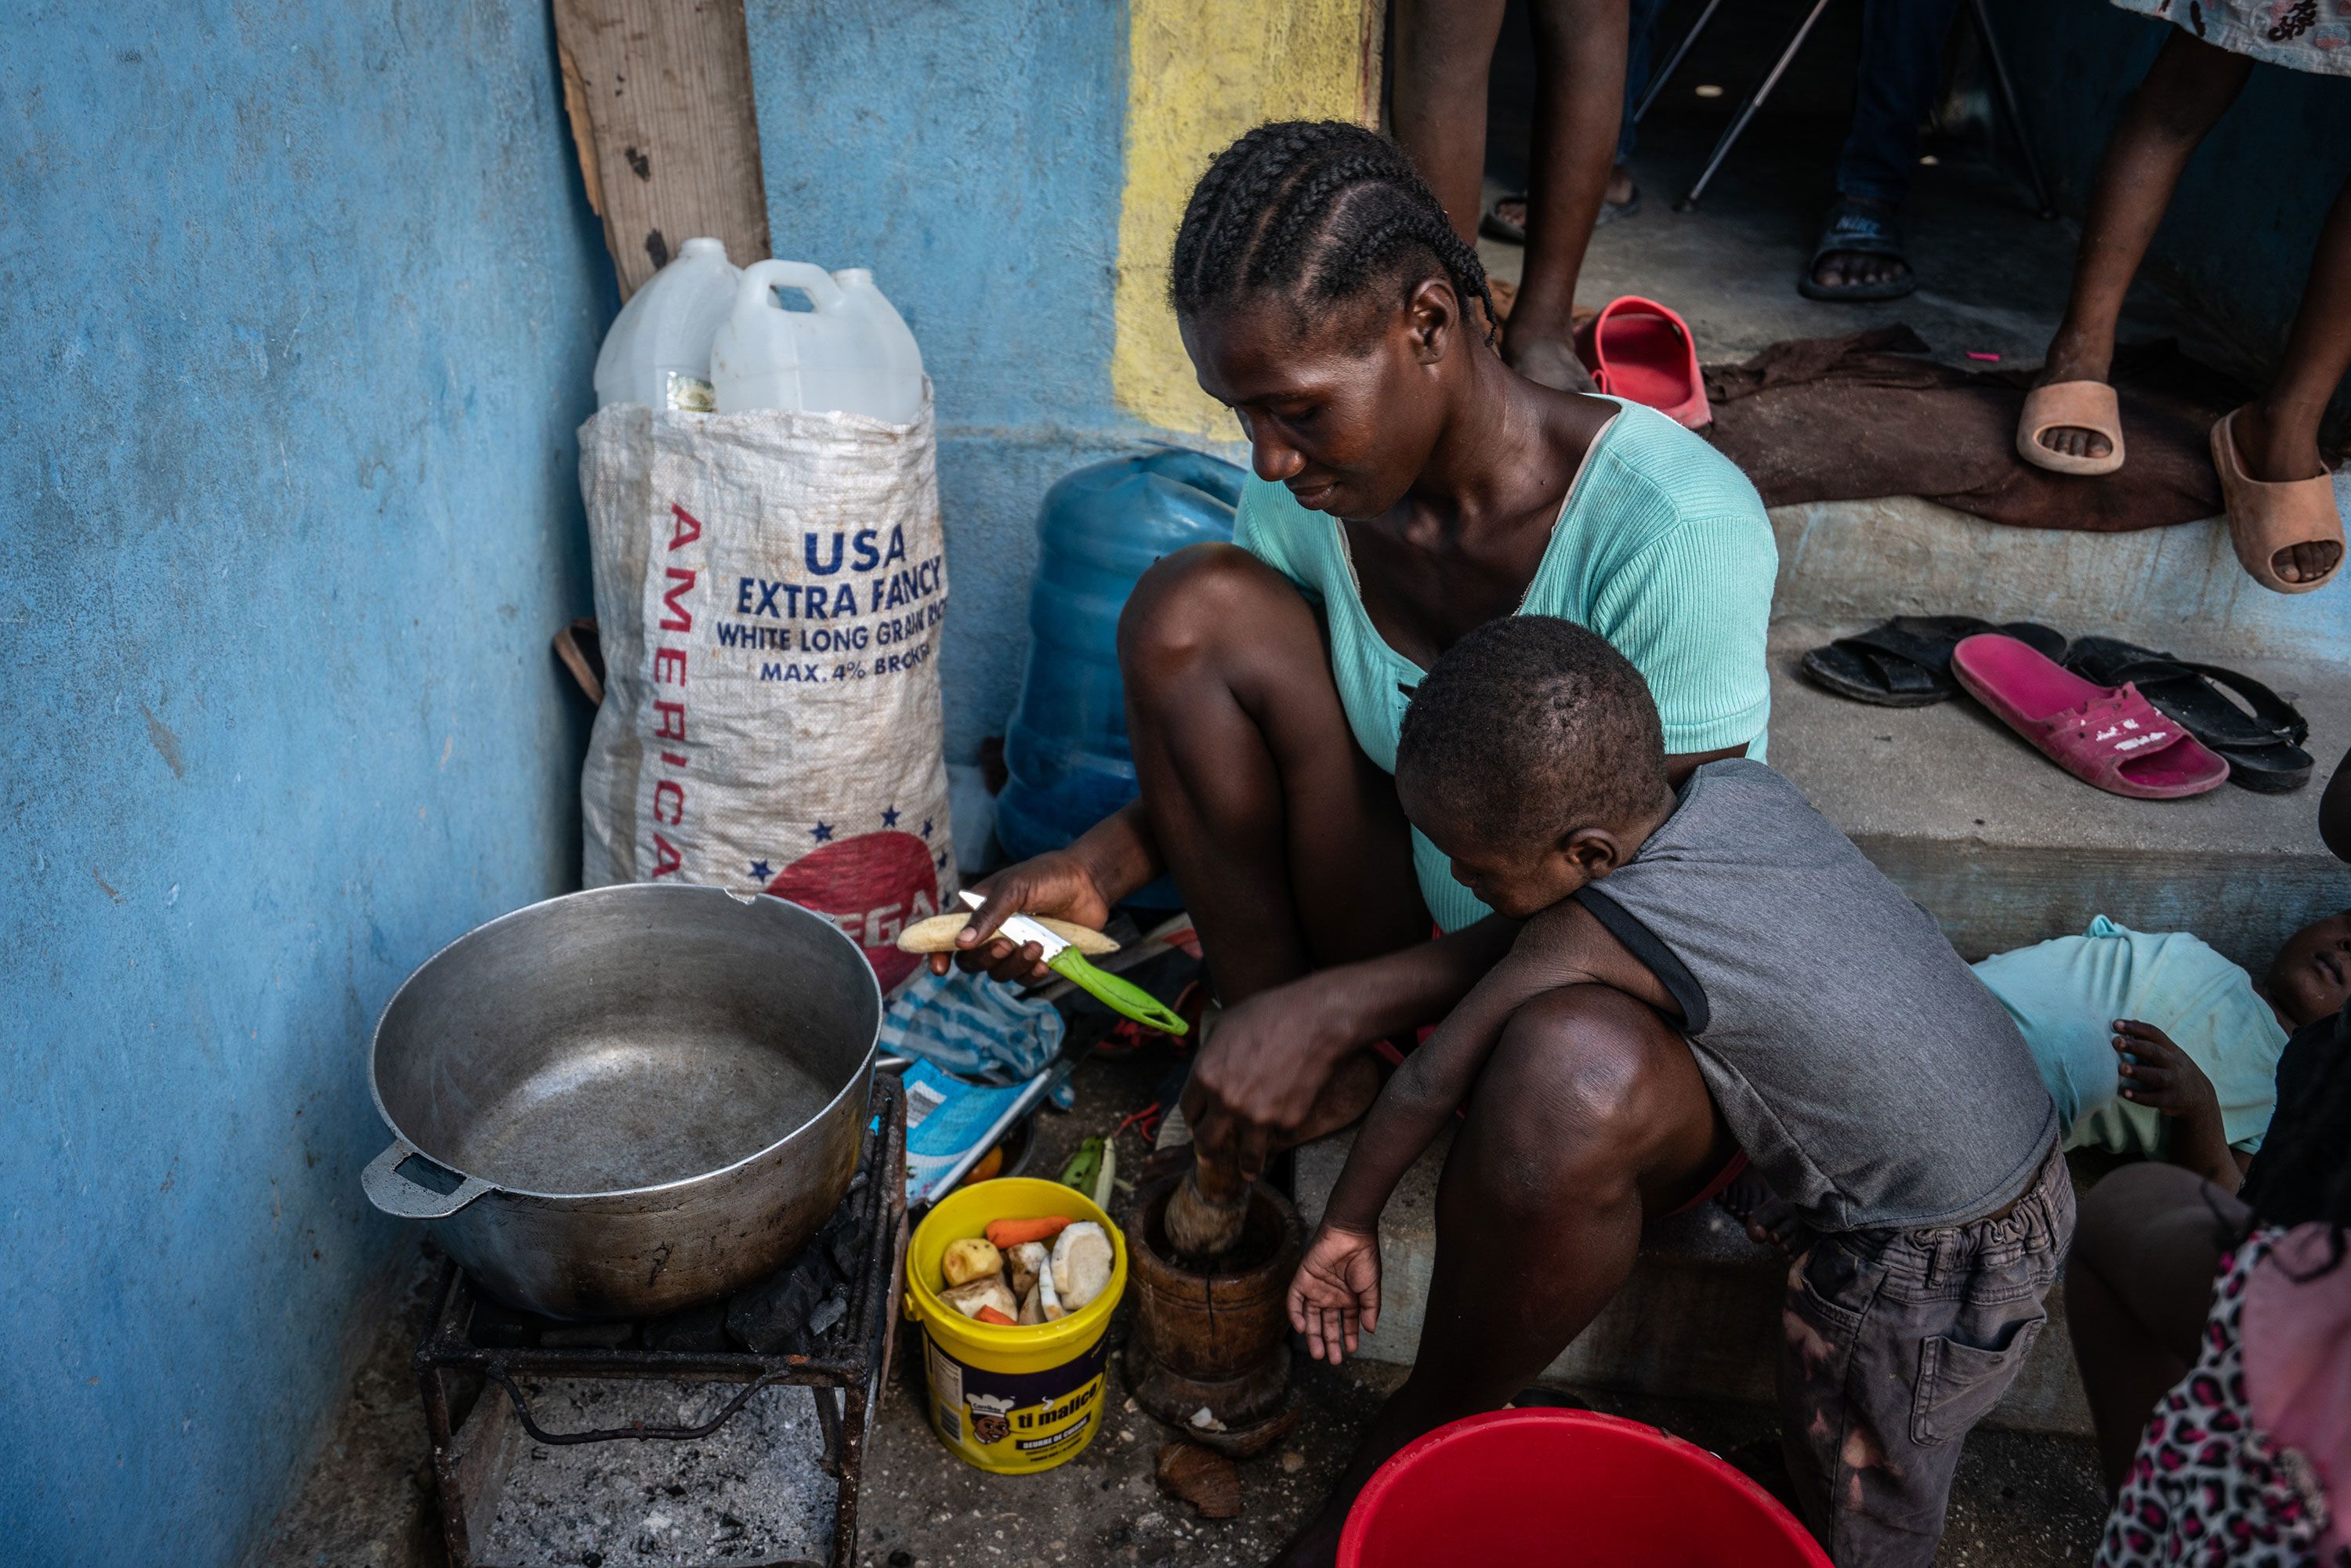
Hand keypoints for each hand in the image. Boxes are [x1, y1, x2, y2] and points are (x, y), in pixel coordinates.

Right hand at [929, 850, 1111, 984]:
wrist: (1089, 883)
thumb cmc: (1047, 876)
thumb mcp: (1014, 887)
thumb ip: (988, 914)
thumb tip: (961, 943)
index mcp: (978, 910)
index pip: (947, 934)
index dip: (938, 952)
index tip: (938, 967)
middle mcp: (992, 932)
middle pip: (972, 961)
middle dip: (985, 958)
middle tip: (1007, 944)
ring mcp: (1015, 947)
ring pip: (999, 973)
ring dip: (1015, 964)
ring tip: (1037, 945)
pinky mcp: (1037, 960)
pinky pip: (1024, 978)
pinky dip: (1032, 973)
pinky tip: (1046, 961)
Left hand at [1180, 975, 1354, 1167]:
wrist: (1314, 1021)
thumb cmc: (1269, 1014)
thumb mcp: (1225, 1026)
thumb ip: (1211, 1056)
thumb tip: (1208, 1071)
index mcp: (1205, 1076)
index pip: (1188, 1111)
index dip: (1193, 1117)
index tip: (1199, 1122)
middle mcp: (1226, 1103)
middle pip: (1206, 1141)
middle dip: (1206, 1150)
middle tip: (1209, 1155)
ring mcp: (1257, 1117)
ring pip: (1244, 1156)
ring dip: (1244, 1166)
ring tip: (1247, 1172)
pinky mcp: (1286, 1122)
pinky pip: (1279, 1138)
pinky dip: (1279, 1136)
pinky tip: (1282, 1131)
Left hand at [1288, 1223, 1380, 1365]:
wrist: (1350, 1234)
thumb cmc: (1364, 1258)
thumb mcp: (1371, 1288)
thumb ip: (1369, 1309)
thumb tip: (1371, 1331)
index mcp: (1347, 1298)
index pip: (1345, 1323)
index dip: (1348, 1337)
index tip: (1351, 1350)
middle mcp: (1330, 1296)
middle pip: (1326, 1324)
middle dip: (1329, 1342)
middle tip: (1333, 1359)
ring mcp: (1316, 1289)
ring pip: (1310, 1317)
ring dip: (1312, 1335)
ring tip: (1318, 1353)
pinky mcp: (1302, 1280)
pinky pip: (1294, 1300)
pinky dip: (1295, 1314)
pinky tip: (1302, 1329)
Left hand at [2113, 1019, 2219, 1120]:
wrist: (2201, 1099)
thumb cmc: (2176, 1070)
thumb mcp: (2169, 1053)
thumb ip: (2150, 1040)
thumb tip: (2131, 1021)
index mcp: (2171, 1050)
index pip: (2154, 1034)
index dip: (2136, 1028)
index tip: (2115, 1024)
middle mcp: (2173, 1064)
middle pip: (2155, 1052)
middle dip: (2135, 1046)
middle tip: (2116, 1042)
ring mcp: (2173, 1082)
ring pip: (2156, 1076)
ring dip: (2138, 1071)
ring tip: (2121, 1068)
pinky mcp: (2170, 1100)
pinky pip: (2154, 1099)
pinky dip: (2140, 1096)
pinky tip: (2124, 1093)